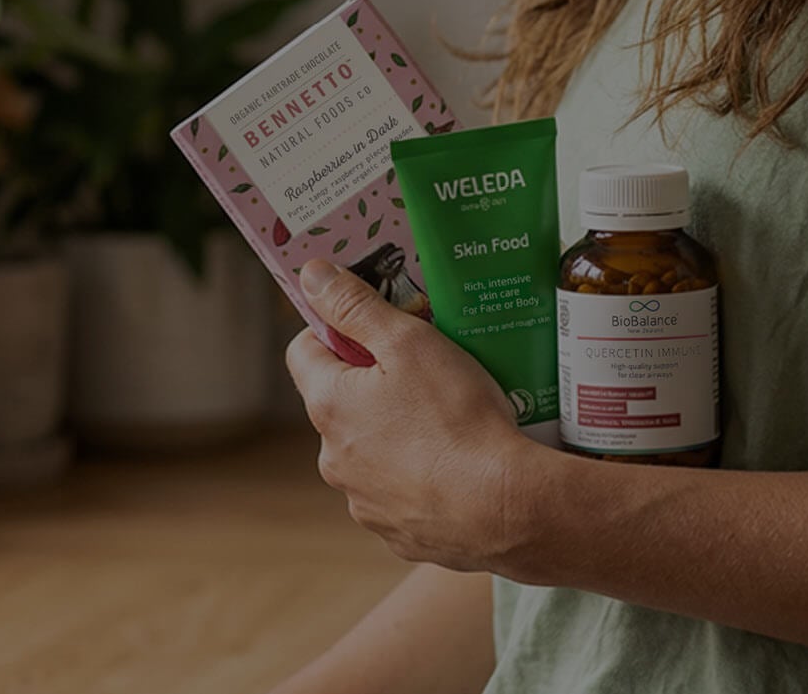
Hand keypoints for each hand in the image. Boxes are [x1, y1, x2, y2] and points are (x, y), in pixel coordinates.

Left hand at [287, 259, 553, 571]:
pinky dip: (421, 477)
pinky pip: (401, 493)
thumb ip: (355, 305)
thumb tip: (312, 275)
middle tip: (425, 371)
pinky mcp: (397, 533)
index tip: (372, 326)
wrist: (504, 510)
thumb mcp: (409, 342)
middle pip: (341, 403)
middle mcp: (332, 457)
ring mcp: (363, 500)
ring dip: (397, 433)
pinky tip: (458, 467)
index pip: (304, 351)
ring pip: (371, 450)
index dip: (335, 330)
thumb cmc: (457, 420)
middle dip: (374, 384)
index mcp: (328, 405)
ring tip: (450, 422)